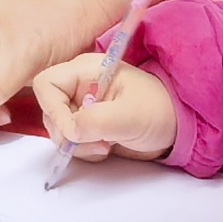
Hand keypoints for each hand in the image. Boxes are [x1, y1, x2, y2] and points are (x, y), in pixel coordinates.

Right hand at [30, 53, 177, 160]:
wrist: (175, 127)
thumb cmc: (158, 110)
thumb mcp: (129, 115)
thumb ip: (96, 120)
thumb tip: (69, 132)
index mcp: (86, 70)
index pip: (46, 84)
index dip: (53, 109)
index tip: (73, 131)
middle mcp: (79, 86)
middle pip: (49, 110)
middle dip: (67, 133)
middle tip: (96, 142)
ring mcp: (81, 107)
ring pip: (58, 130)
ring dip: (78, 145)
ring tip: (106, 145)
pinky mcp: (87, 125)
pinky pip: (70, 142)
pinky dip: (84, 151)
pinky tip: (107, 148)